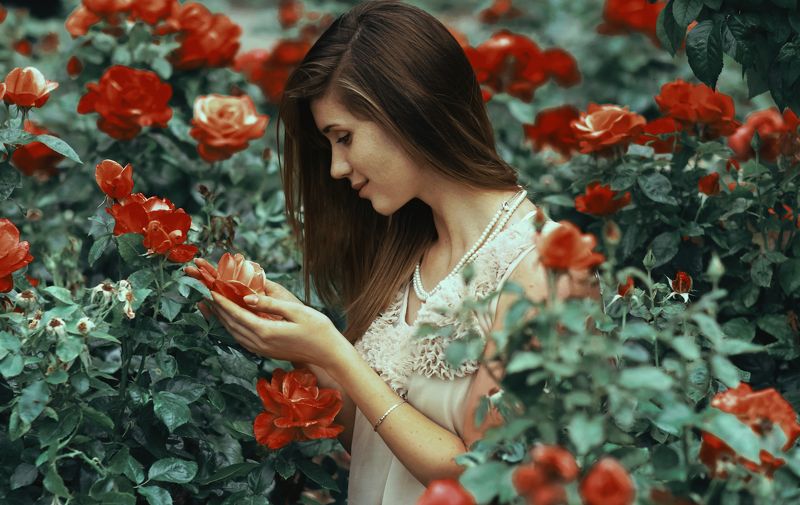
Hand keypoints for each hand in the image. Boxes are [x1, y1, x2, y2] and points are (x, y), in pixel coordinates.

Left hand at [207, 291, 345, 368]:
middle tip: (207, 295)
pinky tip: (232, 321)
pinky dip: (234, 328)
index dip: (223, 302)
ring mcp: (263, 350)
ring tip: (214, 307)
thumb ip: (270, 304)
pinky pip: (243, 339)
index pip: (237, 315)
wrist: (329, 354)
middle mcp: (261, 343)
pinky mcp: (267, 352)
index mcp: (266, 331)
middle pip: (232, 325)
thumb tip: (246, 297)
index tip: (212, 290)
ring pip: (235, 334)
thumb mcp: (296, 311)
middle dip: (218, 310)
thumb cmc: (318, 329)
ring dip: (224, 320)